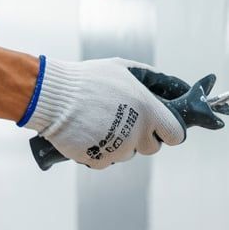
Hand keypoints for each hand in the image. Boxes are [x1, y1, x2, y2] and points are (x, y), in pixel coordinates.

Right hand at [18, 57, 187, 168]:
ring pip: (128, 153)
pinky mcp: (100, 161)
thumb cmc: (88, 79)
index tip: (160, 127)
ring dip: (119, 143)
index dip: (169, 131)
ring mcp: (119, 149)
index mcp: (148, 111)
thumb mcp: (123, 69)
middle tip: (124, 121)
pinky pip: (107, 160)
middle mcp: (137, 133)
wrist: (53, 97)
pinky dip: (100, 151)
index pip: (176, 134)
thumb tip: (171, 85)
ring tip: (100, 123)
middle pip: (152, 147)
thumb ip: (150, 78)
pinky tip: (89, 134)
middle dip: (142, 137)